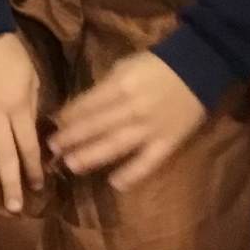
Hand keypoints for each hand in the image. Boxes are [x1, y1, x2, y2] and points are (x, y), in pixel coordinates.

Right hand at [0, 32, 44, 211]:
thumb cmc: (10, 52)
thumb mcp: (31, 77)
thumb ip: (31, 105)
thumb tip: (35, 131)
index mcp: (18, 107)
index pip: (28, 145)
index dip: (34, 168)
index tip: (38, 188)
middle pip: (4, 152)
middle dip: (11, 181)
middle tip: (13, 208)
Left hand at [51, 51, 205, 190]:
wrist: (198, 68)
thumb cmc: (155, 66)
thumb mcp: (123, 66)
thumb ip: (103, 87)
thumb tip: (78, 108)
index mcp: (120, 85)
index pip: (88, 103)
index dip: (68, 115)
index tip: (51, 125)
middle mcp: (132, 108)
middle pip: (97, 125)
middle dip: (72, 137)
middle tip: (52, 149)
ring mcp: (151, 128)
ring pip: (117, 145)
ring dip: (92, 156)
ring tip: (71, 165)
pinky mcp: (168, 142)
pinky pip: (148, 162)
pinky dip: (132, 173)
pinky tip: (115, 183)